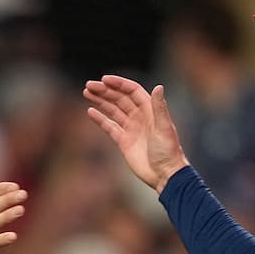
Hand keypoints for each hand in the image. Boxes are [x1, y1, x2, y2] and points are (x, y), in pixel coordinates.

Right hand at [83, 75, 189, 191]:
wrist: (164, 174)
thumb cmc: (168, 150)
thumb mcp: (164, 127)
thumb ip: (159, 107)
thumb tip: (158, 86)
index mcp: (150, 110)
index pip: (132, 91)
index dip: (118, 84)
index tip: (104, 79)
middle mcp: (140, 116)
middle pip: (120, 98)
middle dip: (105, 91)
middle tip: (89, 85)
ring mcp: (131, 128)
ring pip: (113, 110)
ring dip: (101, 101)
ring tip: (86, 93)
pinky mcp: (124, 141)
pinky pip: (110, 127)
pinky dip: (100, 119)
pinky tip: (90, 111)